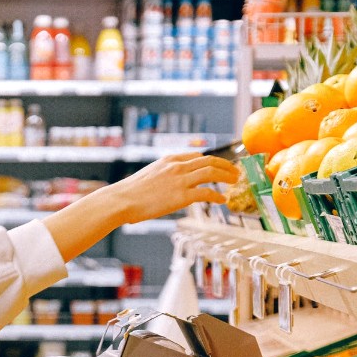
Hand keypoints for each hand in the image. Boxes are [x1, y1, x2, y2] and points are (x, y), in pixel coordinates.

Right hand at [105, 153, 239, 223]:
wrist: (122, 200)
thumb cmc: (130, 192)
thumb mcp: (149, 175)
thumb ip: (163, 175)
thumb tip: (168, 183)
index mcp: (169, 160)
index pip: (196, 156)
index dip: (212, 160)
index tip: (219, 165)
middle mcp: (177, 166)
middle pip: (209, 161)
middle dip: (225, 165)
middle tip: (235, 171)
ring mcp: (180, 180)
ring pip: (212, 173)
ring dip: (227, 176)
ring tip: (235, 181)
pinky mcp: (181, 196)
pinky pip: (206, 193)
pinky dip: (217, 196)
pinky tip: (222, 200)